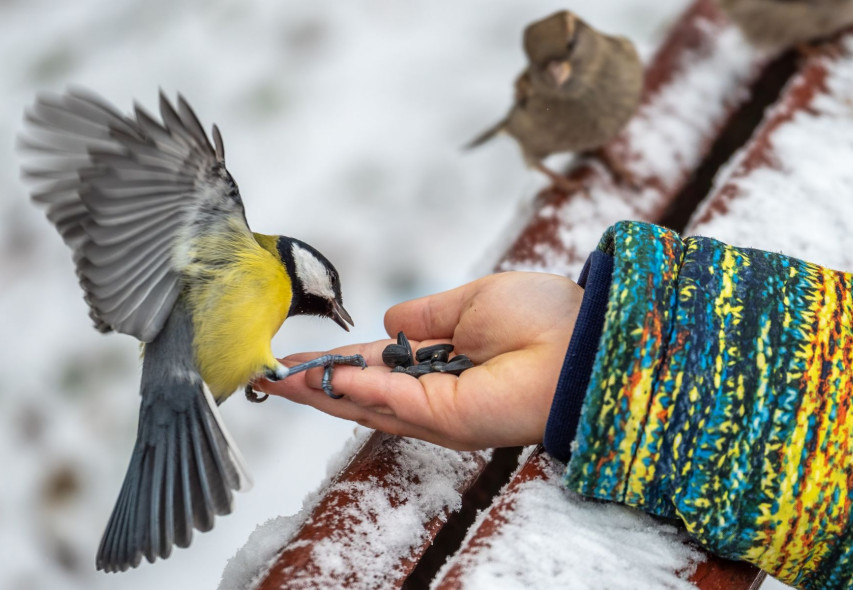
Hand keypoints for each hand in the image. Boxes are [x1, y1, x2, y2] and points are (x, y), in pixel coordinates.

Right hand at [256, 271, 582, 449]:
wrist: (581, 339)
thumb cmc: (542, 316)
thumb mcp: (471, 301)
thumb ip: (426, 316)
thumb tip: (388, 322)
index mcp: (443, 361)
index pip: (377, 365)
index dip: (337, 363)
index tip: (298, 358)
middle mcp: (436, 391)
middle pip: (363, 393)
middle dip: (317, 386)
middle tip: (271, 377)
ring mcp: (439, 410)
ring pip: (368, 405)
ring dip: (323, 393)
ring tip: (280, 380)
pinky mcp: (447, 418)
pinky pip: (392, 403)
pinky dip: (357, 390)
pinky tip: (326, 375)